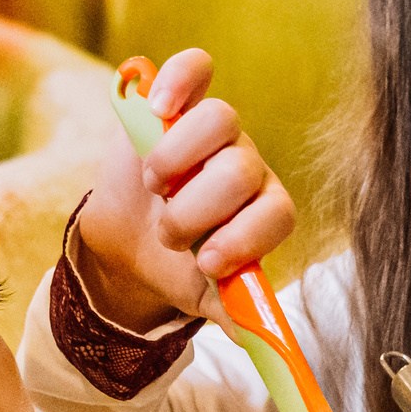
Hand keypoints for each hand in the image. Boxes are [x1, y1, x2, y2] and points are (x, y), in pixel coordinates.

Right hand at [72, 48, 294, 330]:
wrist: (132, 244)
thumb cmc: (179, 269)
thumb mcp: (207, 299)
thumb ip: (236, 315)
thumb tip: (262, 343)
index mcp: (264, 212)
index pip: (278, 211)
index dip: (245, 236)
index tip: (208, 263)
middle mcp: (246, 166)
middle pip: (240, 168)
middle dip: (197, 208)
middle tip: (169, 234)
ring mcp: (212, 133)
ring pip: (220, 120)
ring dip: (178, 157)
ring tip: (153, 184)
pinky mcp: (174, 102)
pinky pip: (193, 68)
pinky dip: (177, 80)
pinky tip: (155, 107)